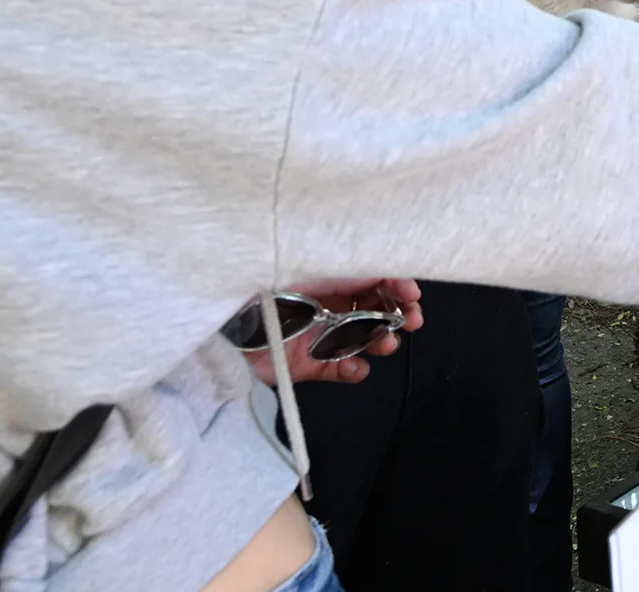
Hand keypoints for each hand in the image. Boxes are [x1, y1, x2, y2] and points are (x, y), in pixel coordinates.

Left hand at [244, 279, 423, 386]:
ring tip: (387, 346)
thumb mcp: (309, 266)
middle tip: (413, 322)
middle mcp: (326, 304)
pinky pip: (338, 370)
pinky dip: (353, 371)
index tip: (411, 295)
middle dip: (399, 314)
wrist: (225, 333)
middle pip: (374, 308)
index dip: (396, 285)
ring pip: (362, 339)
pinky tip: (355, 367)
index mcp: (328, 277)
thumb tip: (384, 271)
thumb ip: (347, 268)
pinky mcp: (305, 366)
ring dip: (382, 341)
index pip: (372, 277)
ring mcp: (317, 336)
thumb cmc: (265, 290)